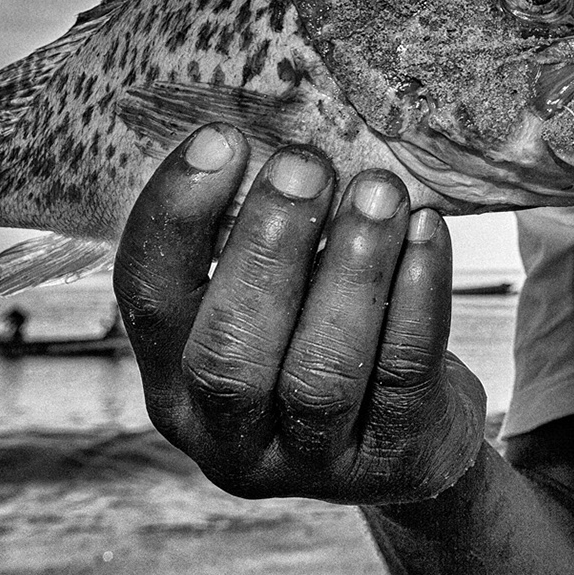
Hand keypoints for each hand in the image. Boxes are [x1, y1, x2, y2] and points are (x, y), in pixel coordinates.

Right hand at [114, 124, 486, 504]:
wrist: (405, 450)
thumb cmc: (315, 338)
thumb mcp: (266, 302)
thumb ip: (250, 235)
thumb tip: (269, 112)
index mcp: (168, 380)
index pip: (146, 300)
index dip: (177, 218)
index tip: (221, 139)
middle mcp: (223, 434)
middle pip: (228, 353)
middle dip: (266, 248)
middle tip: (305, 161)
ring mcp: (307, 462)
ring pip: (321, 372)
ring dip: (351, 270)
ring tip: (380, 190)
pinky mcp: (390, 461)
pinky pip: (404, 375)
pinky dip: (417, 297)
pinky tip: (427, 232)